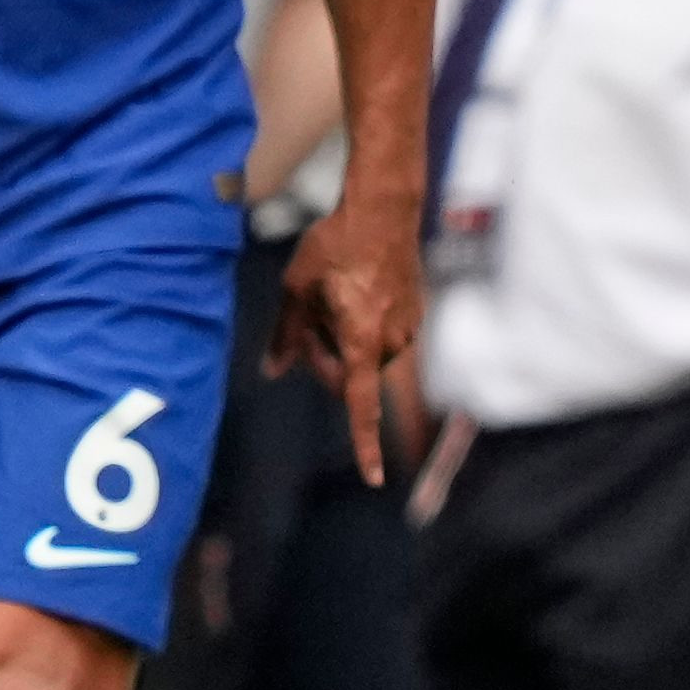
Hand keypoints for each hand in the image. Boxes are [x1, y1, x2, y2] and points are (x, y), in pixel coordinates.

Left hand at [266, 196, 423, 486]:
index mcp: (362, 339)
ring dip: (343, 341)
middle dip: (324, 361)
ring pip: (366, 356)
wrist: (383, 211)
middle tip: (306, 322)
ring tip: (331, 295)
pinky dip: (363, 327)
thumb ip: (286, 335)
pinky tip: (352, 291)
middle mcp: (392, 342)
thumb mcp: (297, 288)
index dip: (364, 444)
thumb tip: (272, 371)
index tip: (374, 478)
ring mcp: (410, 329)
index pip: (362, 403)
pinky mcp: (417, 315)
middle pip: (351, 377)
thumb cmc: (334, 246)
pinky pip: (383, 337)